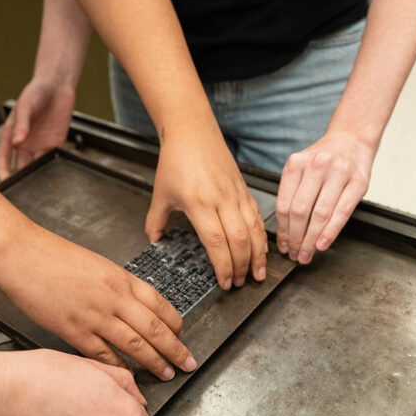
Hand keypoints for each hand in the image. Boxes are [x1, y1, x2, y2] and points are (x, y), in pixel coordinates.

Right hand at [0, 79, 76, 179]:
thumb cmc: (36, 91)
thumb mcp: (26, 105)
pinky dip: (52, 168)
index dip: (3, 171)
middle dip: (21, 179)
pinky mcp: (56, 144)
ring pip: (37, 166)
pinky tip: (53, 176)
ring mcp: (40, 144)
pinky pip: (53, 159)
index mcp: (12, 134)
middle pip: (21, 166)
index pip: (4, 158)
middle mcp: (25, 143)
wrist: (57, 84)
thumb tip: (17, 142)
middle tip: (22, 192)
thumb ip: (22, 124)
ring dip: (37, 176)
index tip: (4, 183)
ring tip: (38, 189)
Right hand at [0, 226, 194, 379]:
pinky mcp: (74, 331)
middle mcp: (114, 297)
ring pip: (135, 345)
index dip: (176, 325)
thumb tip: (135, 307)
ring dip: (155, 362)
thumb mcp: (97, 265)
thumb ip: (118, 287)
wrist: (23, 255)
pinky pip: (104, 355)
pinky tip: (129, 377)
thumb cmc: (54, 257)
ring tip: (167, 374)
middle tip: (187, 363)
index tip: (182, 337)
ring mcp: (95, 316)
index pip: (161, 305)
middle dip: (175, 350)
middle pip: (156, 329)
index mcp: (122, 278)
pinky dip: (120, 368)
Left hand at [147, 137, 266, 288]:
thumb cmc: (175, 160)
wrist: (193, 132)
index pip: (216, 242)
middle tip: (240, 284)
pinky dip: (261, 237)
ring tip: (258, 274)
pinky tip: (261, 250)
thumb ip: (155, 221)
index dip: (223, 266)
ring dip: (258, 255)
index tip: (224, 282)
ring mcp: (236, 194)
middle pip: (239, 240)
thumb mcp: (160, 194)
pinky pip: (258, 217)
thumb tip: (153, 241)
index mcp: (199, 203)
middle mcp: (221, 199)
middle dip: (242, 266)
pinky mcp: (244, 190)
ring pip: (254, 230)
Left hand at [276, 132, 376, 262]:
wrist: (351, 139)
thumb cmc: (323, 159)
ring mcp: (339, 172)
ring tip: (307, 253)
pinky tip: (322, 244)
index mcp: (296, 163)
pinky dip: (330, 232)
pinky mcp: (358, 182)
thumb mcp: (300, 168)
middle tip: (295, 254)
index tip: (283, 245)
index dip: (282, 230)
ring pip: (320, 214)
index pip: (284, 204)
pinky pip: (342, 212)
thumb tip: (284, 232)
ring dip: (311, 239)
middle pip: (300, 211)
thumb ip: (292, 193)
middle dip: (296, 238)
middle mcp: (316, 165)